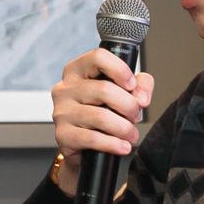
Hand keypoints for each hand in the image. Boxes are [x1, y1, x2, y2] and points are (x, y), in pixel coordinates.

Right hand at [50, 49, 155, 195]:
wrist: (84, 146)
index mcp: (77, 70)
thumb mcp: (123, 92)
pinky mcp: (63, 135)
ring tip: (132, 135)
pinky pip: (93, 138)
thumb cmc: (102, 112)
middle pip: (104, 89)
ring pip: (101, 116)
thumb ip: (140, 85)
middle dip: (129, 106)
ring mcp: (61, 112)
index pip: (98, 57)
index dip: (120, 70)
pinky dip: (114, 144)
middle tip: (136, 116)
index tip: (132, 85)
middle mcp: (65, 88)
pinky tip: (123, 146)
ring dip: (124, 128)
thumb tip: (141, 97)